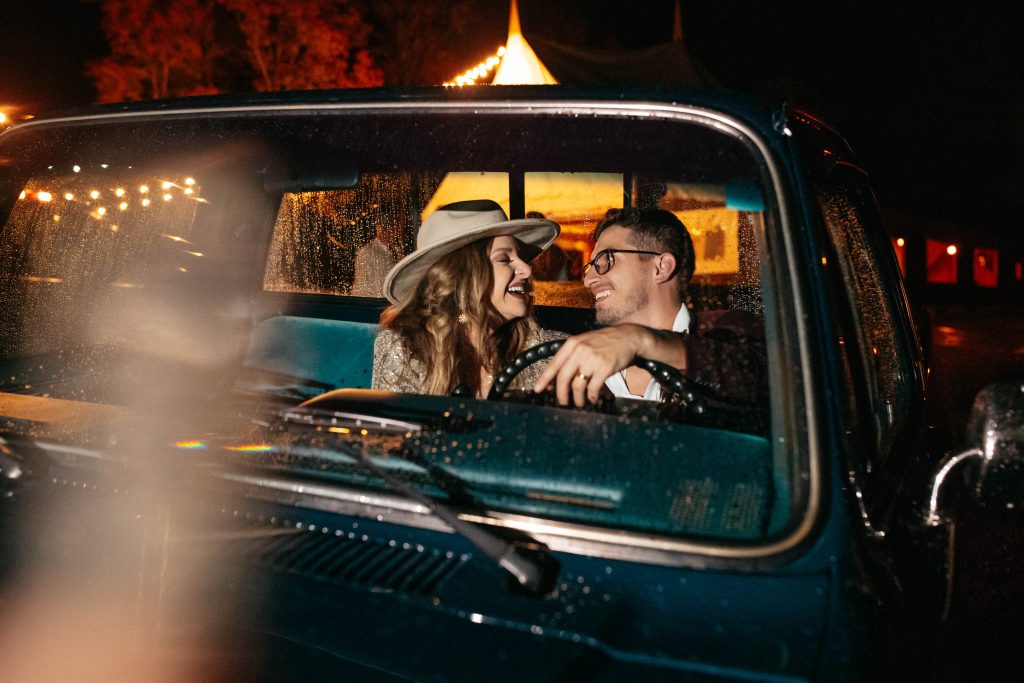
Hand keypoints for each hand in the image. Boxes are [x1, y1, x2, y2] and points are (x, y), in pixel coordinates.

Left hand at [533, 324, 684, 406]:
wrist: (629, 337)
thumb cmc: (606, 342)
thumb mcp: (585, 343)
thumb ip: (571, 357)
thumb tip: (556, 378)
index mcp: (572, 344)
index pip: (553, 364)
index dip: (544, 379)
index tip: (538, 390)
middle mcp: (580, 350)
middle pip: (563, 378)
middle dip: (560, 394)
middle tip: (561, 403)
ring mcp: (592, 358)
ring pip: (577, 385)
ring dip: (577, 399)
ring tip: (579, 404)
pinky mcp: (604, 367)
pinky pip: (592, 388)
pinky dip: (590, 397)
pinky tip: (592, 399)